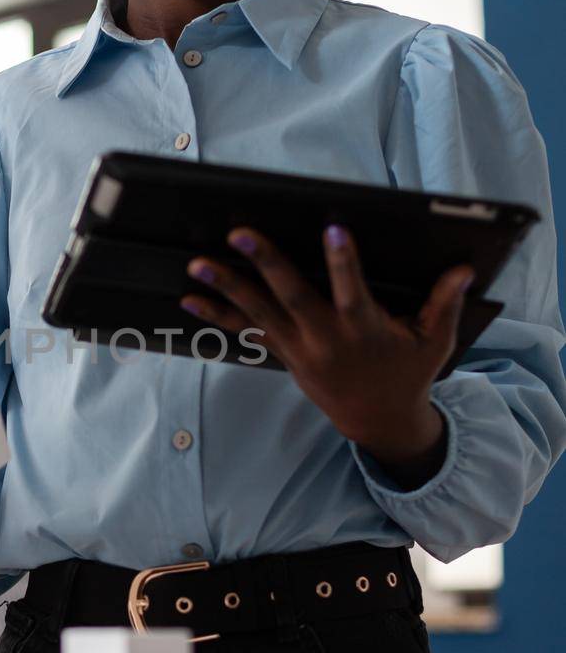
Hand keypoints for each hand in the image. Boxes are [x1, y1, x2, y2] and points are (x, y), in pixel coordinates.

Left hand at [179, 224, 473, 467]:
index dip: (344, 261)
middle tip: (239, 235)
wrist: (380, 423)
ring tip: (197, 266)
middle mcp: (325, 338)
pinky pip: (245, 332)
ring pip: (258, 313)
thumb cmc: (409, 374)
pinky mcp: (283, 355)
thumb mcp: (434, 342)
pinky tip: (189, 299)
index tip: (334, 230)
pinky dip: (217, 315)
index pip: (352, 290)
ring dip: (226, 288)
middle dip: (264, 264)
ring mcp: (299, 349)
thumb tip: (463, 269)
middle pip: (290, 296)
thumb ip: (443, 304)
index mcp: (364, 329)